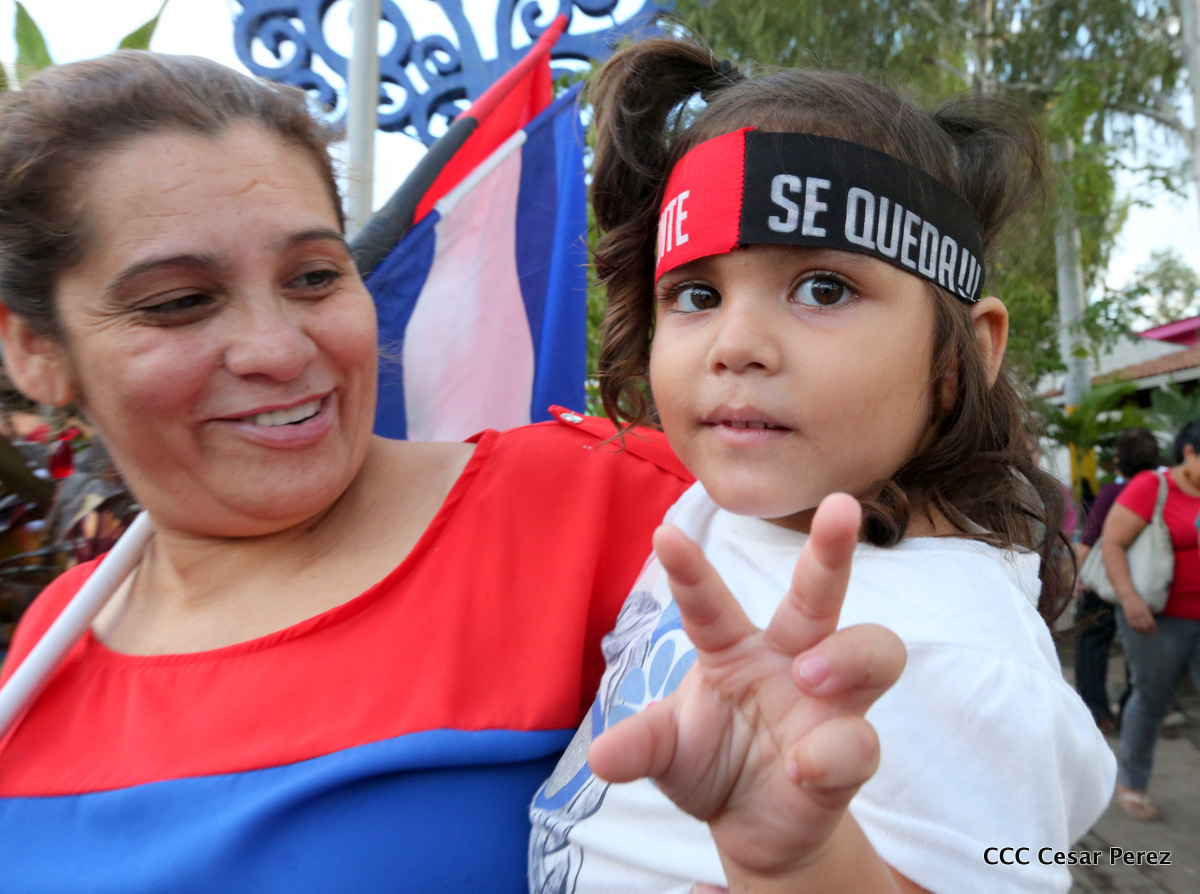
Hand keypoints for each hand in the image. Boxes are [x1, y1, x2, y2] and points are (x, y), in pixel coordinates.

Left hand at [587, 493, 905, 882]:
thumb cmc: (711, 765)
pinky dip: (832, 751)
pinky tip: (801, 767)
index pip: (710, 602)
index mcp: (734, 647)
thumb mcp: (666, 752)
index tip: (663, 533)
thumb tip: (601, 758)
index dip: (689, 570)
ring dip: (847, 654)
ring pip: (874, 650)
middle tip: (840, 506)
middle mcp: (790, 659)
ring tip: (808, 672)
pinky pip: (859, 741)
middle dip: (832, 549)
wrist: (754, 829)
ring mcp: (829, 703)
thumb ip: (641, 746)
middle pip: (820, 594)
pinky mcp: (850, 753)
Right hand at [1121, 593, 1156, 634]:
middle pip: (1145, 627)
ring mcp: (1133, 616)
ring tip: (1145, 634)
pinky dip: (1136, 630)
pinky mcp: (1128, 617)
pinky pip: (1133, 626)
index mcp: (1146, 612)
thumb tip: (1152, 624)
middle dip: (1149, 631)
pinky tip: (1139, 631)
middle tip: (1151, 633)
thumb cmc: (1139, 602)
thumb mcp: (1146, 607)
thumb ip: (1148, 615)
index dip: (1153, 628)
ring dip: (1143, 632)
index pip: (1151, 623)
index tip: (1155, 630)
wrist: (1128, 597)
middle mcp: (1140, 615)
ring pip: (1139, 628)